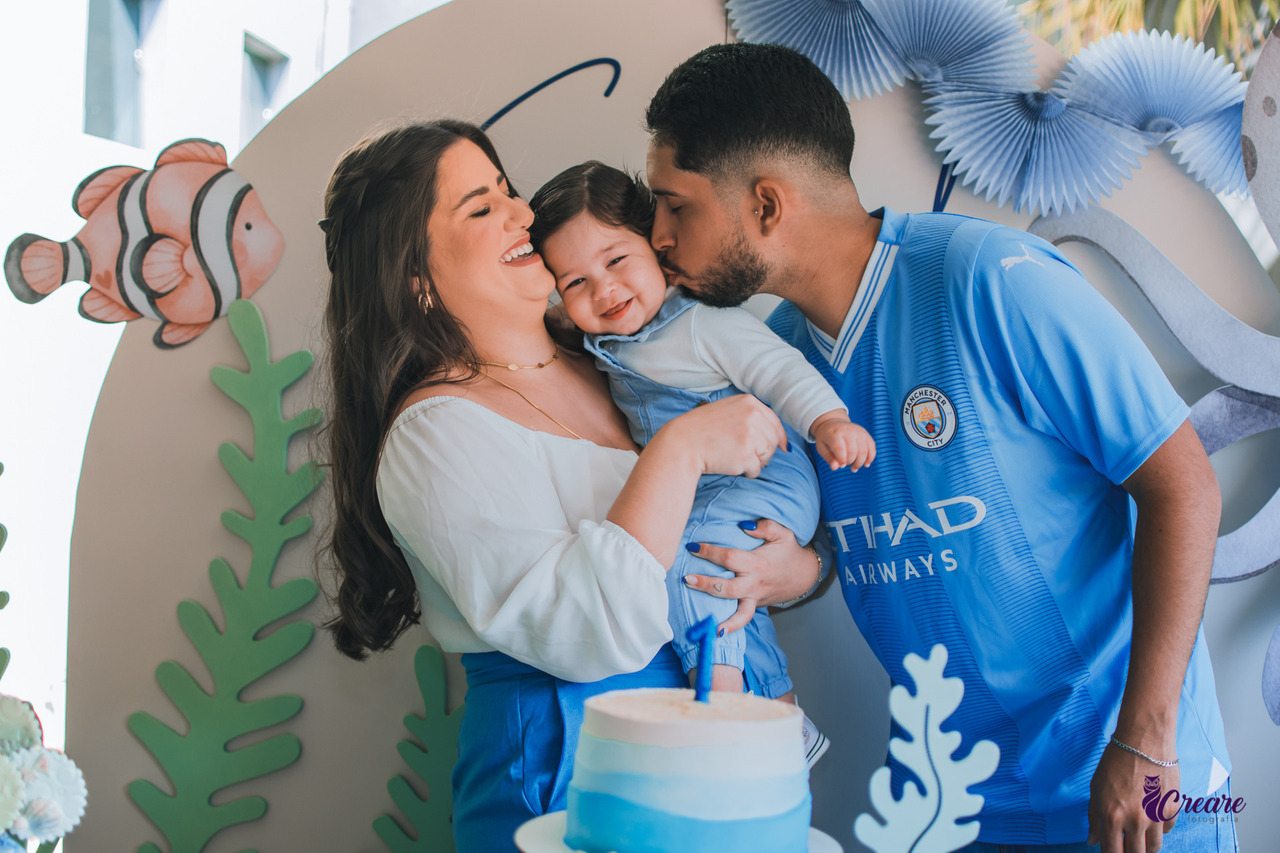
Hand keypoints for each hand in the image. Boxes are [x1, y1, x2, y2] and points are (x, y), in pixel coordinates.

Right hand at [656, 394, 786, 478]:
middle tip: (748, 454)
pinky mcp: (745, 455)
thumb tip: (781, 438)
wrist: (683, 443)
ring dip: (756, 461)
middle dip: (765, 451)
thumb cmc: (703, 429)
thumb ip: (752, 416)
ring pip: (767, 455)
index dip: (779, 436)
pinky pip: (757, 469)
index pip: (775, 422)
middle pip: (773, 440)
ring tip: (737, 458)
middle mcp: (752, 416)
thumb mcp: (728, 410)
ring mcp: (750, 435)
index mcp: (749, 402)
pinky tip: (734, 465)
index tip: (782, 447)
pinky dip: (748, 472)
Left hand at [682, 519, 817, 633]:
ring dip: (719, 614)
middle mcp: (755, 584)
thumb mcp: (783, 533)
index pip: (729, 558)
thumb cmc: (789, 552)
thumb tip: (744, 525)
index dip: (710, 552)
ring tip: (704, 619)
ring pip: (738, 612)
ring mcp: (755, 598)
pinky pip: (743, 619)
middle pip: (727, 588)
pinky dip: (732, 627)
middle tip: (686, 578)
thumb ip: (765, 526)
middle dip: (706, 584)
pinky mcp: (755, 605)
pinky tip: (716, 633)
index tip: (692, 546)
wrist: (805, 575)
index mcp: (757, 564)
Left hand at [812, 415, 875, 470]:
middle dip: (850, 462)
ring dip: (860, 463)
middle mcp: (848, 431)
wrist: (833, 423)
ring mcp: (858, 431)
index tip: (840, 465)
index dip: (842, 460)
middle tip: (846, 465)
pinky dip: (870, 457)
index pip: (840, 449)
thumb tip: (835, 468)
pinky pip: (871, 447)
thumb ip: (829, 458)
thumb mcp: (822, 447)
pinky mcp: (865, 433)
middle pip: (853, 451)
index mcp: (834, 433)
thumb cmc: (826, 438)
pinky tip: (865, 464)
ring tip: (854, 467)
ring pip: (864, 451)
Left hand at [1087, 740, 1178, 852]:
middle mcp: (1136, 821)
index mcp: (1112, 816)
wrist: (1145, 742)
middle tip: (1126, 844)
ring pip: (1154, 847)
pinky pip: (1166, 830)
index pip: (1112, 852)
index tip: (1112, 851)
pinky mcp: (1172, 810)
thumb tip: (1092, 840)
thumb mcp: (1097, 788)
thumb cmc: (1116, 761)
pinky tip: (1152, 816)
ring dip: (1146, 844)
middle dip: (1130, 852)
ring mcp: (1156, 817)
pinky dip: (1160, 828)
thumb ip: (1095, 817)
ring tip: (1139, 833)